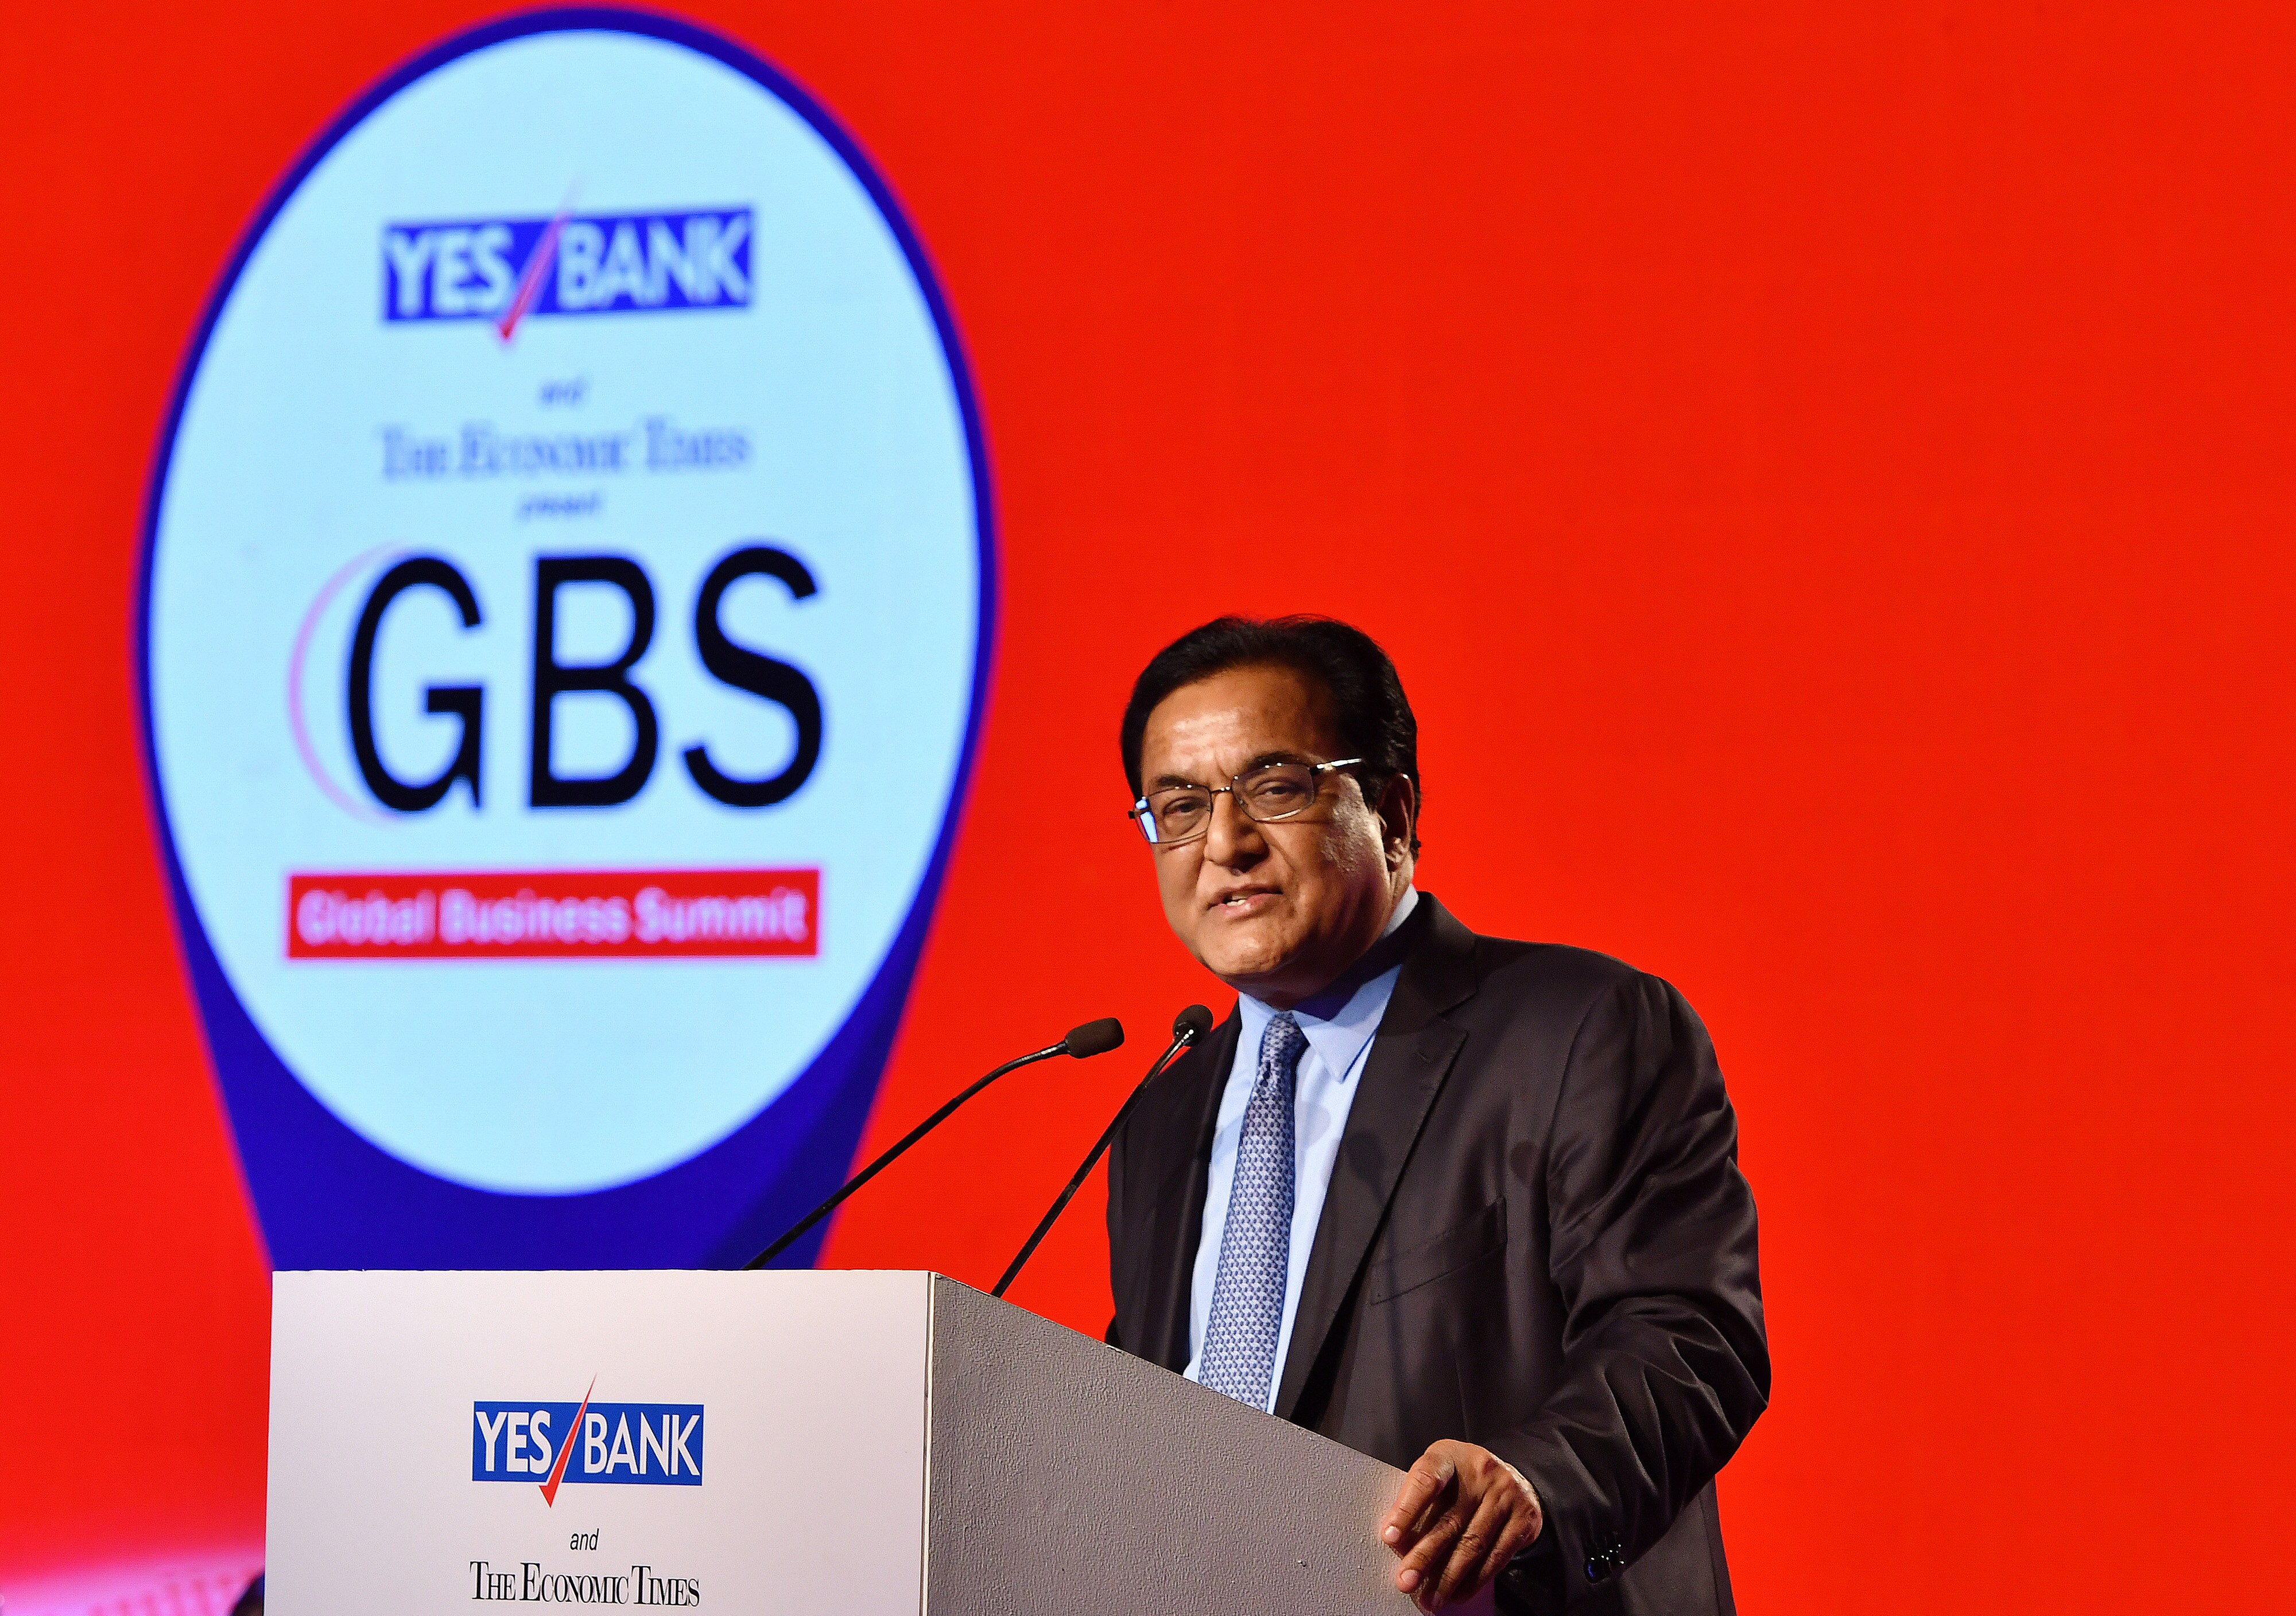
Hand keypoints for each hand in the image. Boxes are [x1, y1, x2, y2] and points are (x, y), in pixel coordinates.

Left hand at [1380, 1439, 1542, 1611]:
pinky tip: (1457, 1594)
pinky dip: (1474, 1580)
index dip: (1406, 1509)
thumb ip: (1419, 1499)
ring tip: (1429, 1598)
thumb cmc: (1461, 1480)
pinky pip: (1496, 1557)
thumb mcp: (1439, 1474)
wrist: (1513, 1478)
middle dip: (1424, 1557)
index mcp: (1449, 1456)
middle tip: (1405, 1581)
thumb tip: (1396, 1543)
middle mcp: (1480, 1472)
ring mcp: (1506, 1494)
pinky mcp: (1524, 1519)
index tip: (1389, 1537)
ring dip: (1448, 1577)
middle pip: (1449, 1520)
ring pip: (1473, 1544)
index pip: (1426, 1479)